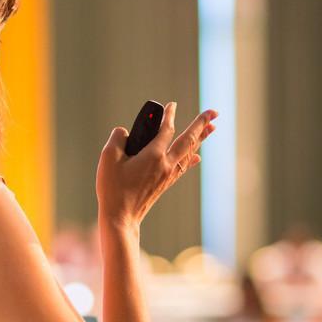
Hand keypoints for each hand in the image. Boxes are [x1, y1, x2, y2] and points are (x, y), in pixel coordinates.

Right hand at [96, 102, 217, 227]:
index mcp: (153, 156)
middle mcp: (166, 164)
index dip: (169, 115)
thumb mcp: (108, 158)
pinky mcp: (165, 184)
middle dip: (201, 124)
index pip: (166, 130)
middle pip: (188, 140)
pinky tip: (197, 156)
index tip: (172, 105)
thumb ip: (118, 138)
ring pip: (189, 152)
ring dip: (200, 138)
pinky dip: (191, 158)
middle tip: (214, 112)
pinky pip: (183, 167)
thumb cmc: (113, 188)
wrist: (121, 217)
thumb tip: (125, 132)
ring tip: (211, 127)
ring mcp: (168, 175)